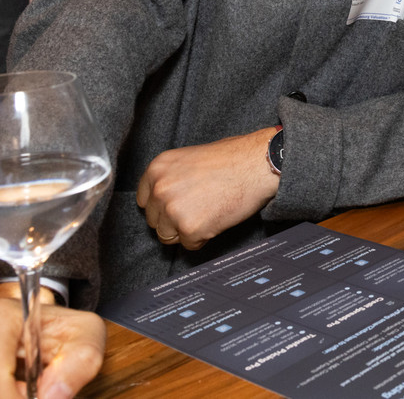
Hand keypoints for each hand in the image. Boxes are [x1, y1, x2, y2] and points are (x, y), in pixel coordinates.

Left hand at [136, 128, 281, 249]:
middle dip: (173, 220)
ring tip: (208, 213)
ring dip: (186, 231)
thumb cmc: (233, 158)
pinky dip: (203, 238)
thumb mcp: (190, 158)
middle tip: (199, 209)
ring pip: (168, 236)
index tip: (176, 206)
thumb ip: (173, 177)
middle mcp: (160, 189)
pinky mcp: (190, 228)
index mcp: (158, 168)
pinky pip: (189, 244)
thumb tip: (167, 198)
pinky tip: (216, 219)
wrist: (258, 164)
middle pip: (154, 221)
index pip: (144, 200)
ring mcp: (173, 210)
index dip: (161, 206)